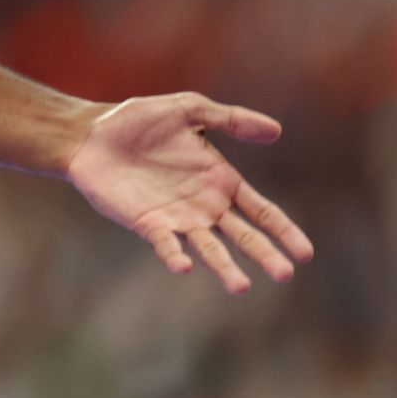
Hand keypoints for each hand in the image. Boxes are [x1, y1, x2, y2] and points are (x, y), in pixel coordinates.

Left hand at [66, 92, 313, 293]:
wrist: (89, 134)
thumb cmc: (137, 120)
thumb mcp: (189, 110)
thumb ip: (230, 119)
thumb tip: (277, 131)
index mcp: (221, 180)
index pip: (262, 211)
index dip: (284, 230)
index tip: (306, 253)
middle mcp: (204, 205)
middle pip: (243, 236)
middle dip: (265, 254)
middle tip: (285, 274)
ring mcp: (177, 217)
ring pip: (209, 248)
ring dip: (225, 267)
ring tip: (242, 287)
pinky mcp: (147, 223)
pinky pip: (166, 244)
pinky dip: (175, 255)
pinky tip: (184, 266)